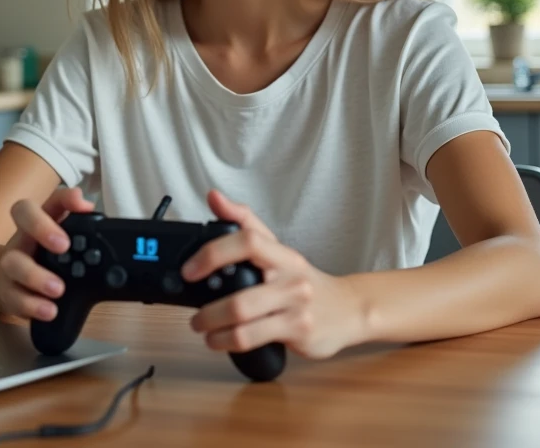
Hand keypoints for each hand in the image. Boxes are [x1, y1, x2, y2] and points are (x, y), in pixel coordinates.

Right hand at [0, 186, 94, 321]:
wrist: (19, 284)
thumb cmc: (52, 258)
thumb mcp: (71, 243)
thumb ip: (87, 233)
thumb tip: (99, 219)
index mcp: (46, 219)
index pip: (53, 199)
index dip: (66, 198)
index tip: (81, 204)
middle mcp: (26, 235)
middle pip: (22, 216)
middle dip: (42, 227)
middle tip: (64, 246)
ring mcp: (13, 261)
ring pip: (13, 262)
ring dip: (35, 276)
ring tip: (58, 289)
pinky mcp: (8, 290)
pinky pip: (13, 297)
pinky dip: (31, 305)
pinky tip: (49, 311)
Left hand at [182, 190, 365, 359]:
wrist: (349, 309)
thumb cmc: (304, 279)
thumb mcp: (278, 249)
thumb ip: (245, 222)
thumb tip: (214, 197)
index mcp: (281, 254)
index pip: (247, 240)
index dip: (213, 253)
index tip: (189, 269)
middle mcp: (290, 277)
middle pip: (240, 292)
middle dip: (207, 308)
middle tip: (193, 313)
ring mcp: (296, 305)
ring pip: (243, 318)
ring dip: (212, 326)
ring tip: (202, 327)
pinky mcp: (298, 330)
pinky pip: (251, 339)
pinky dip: (226, 342)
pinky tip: (219, 341)